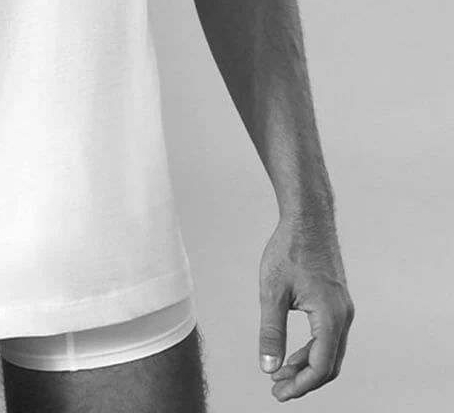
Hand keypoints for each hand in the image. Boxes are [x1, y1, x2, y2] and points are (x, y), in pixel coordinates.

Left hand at [258, 211, 354, 401]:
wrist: (308, 219)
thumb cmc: (290, 249)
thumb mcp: (272, 292)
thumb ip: (271, 332)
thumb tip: (269, 367)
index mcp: (330, 317)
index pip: (321, 366)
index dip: (300, 385)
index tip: (278, 393)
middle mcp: (343, 316)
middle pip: (328, 364)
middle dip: (303, 380)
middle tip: (278, 390)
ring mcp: (342, 309)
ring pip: (328, 351)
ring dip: (306, 366)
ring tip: (280, 374)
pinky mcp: (336, 302)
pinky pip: (327, 336)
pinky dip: (310, 349)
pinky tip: (291, 352)